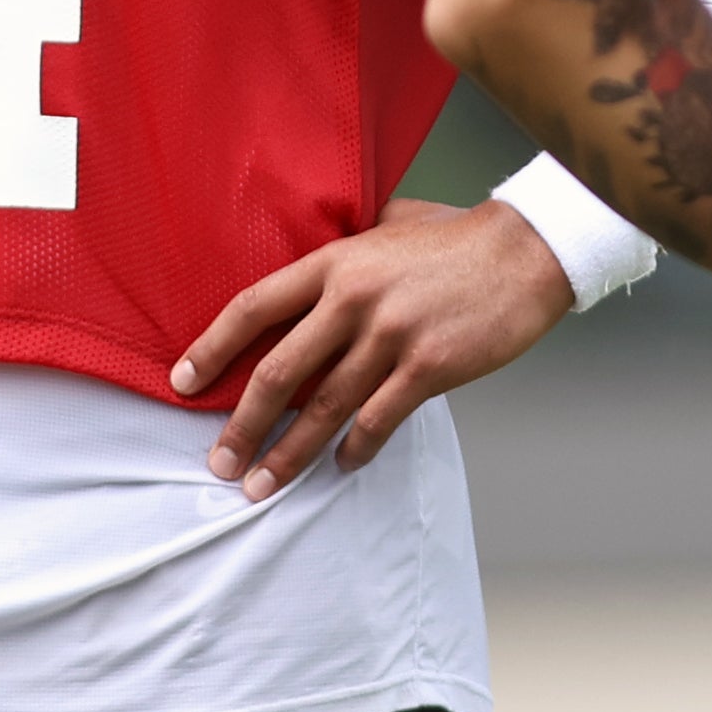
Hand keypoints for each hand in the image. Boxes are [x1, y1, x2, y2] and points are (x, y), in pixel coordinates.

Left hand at [175, 196, 573, 501]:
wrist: (529, 250)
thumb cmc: (457, 237)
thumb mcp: (387, 225)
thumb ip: (346, 249)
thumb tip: (309, 269)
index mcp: (336, 261)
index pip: (253, 307)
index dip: (211, 348)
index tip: (182, 383)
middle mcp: (355, 299)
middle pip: (279, 372)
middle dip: (241, 425)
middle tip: (218, 463)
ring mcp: (392, 336)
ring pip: (324, 409)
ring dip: (288, 455)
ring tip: (262, 486)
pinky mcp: (430, 367)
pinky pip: (378, 421)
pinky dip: (355, 449)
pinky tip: (341, 465)